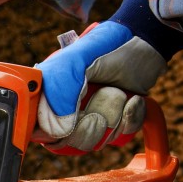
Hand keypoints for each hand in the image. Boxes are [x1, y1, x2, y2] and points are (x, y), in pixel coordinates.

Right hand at [34, 0, 182, 153]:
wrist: (146, 40)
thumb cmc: (109, 45)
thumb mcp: (77, 60)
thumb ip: (60, 91)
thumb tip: (57, 130)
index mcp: (46, 95)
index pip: (36, 129)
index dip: (53, 130)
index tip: (75, 114)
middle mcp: (64, 110)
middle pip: (67, 141)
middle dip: (92, 121)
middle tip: (104, 92)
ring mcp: (89, 117)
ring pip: (94, 142)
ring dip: (114, 116)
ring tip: (118, 90)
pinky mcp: (114, 122)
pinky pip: (119, 137)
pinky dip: (131, 118)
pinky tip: (132, 98)